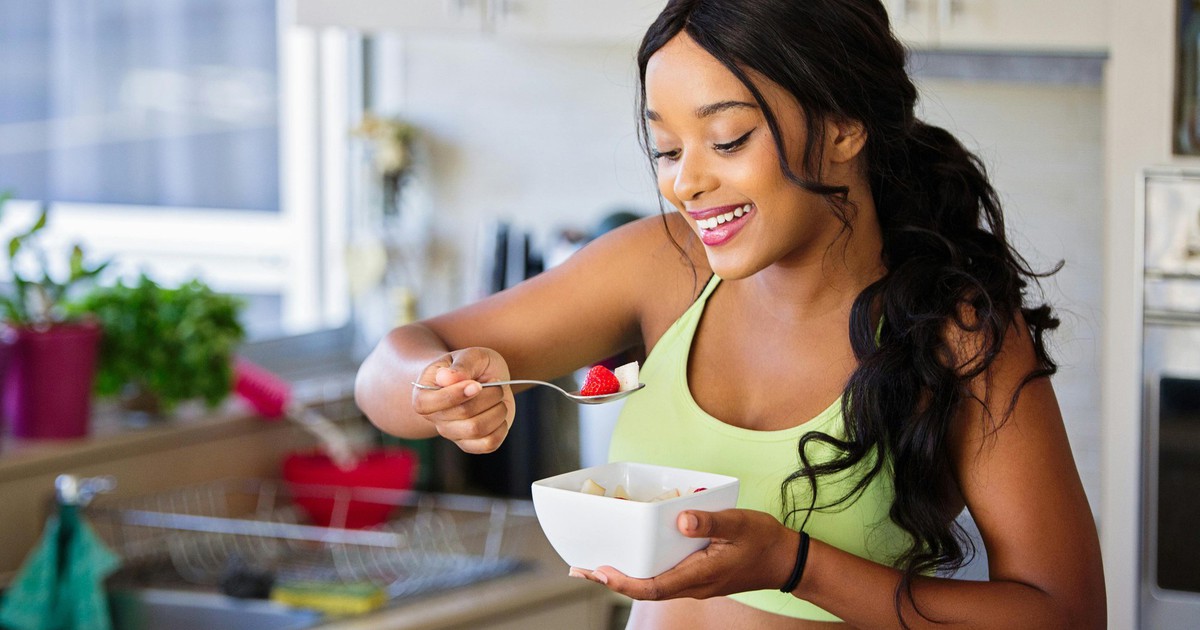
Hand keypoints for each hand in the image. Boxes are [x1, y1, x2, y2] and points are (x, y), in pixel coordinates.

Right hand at [410, 347, 515, 453]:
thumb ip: (460, 366)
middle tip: (495, 383)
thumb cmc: (471, 366)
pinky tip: (499, 412)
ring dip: (497, 410)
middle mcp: (435, 418)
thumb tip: (446, 379)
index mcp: (424, 395)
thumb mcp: (470, 355)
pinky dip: (501, 427)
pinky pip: (488, 444)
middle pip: (463, 414)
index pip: (432, 403)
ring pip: (477, 430)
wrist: (482, 378)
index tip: (477, 384)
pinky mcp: (471, 444)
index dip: (457, 394)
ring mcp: (452, 434)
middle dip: (488, 395)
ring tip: (498, 397)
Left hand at [569, 508, 798, 599]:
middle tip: (581, 569)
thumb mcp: (739, 524)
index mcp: (699, 576)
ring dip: (623, 577)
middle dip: (611, 581)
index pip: (652, 587)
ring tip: (595, 566)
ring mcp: (693, 583)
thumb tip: (682, 519)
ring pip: (651, 586)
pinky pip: (662, 579)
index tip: (600, 571)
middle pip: (644, 589)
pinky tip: (631, 558)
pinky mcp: (696, 577)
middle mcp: (692, 585)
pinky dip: (641, 571)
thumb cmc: (762, 541)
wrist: (784, 561)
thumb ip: (710, 522)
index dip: (623, 582)